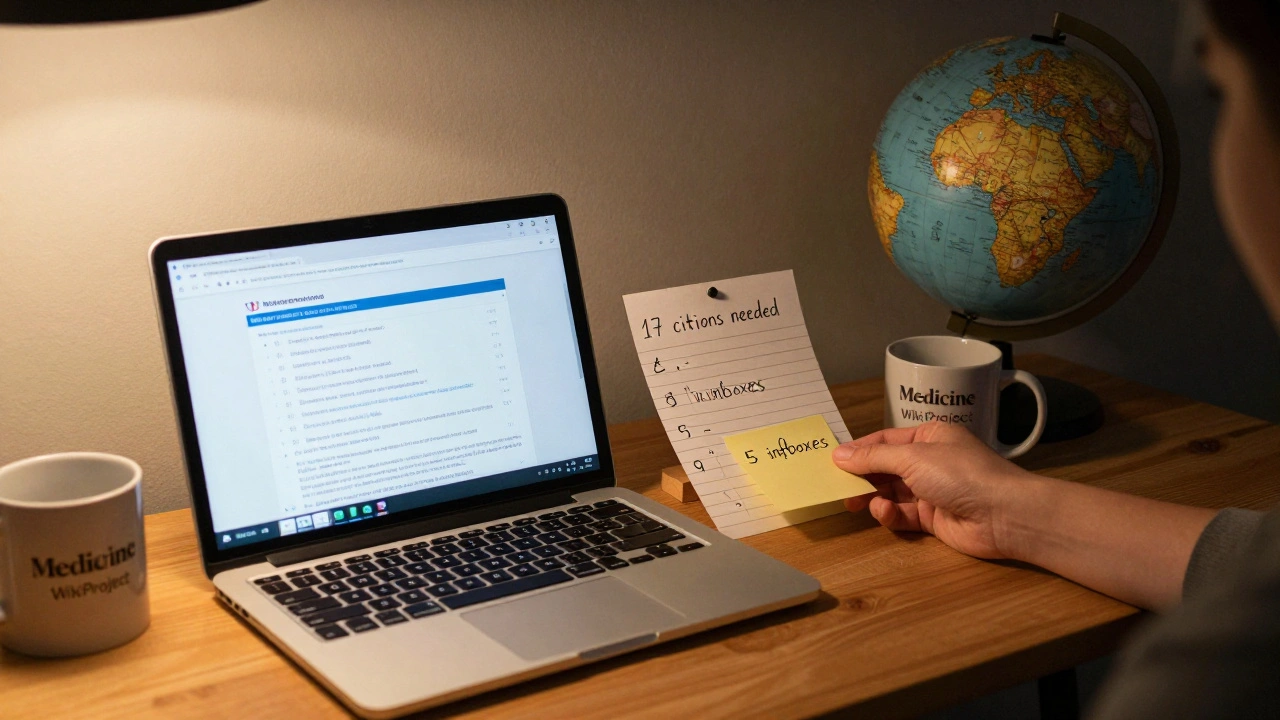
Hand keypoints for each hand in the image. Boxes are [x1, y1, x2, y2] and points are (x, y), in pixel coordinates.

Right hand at [832, 422, 1036, 559]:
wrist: (1003, 515)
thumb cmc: (961, 474)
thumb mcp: (913, 457)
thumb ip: (874, 457)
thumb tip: (839, 454)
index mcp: (930, 437)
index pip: (885, 440)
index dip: (859, 450)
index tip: (832, 460)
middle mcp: (931, 462)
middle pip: (886, 468)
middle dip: (862, 477)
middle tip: (836, 486)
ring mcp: (932, 492)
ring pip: (891, 493)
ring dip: (873, 496)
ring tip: (854, 502)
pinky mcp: (933, 520)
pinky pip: (902, 515)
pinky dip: (890, 514)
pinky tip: (884, 512)